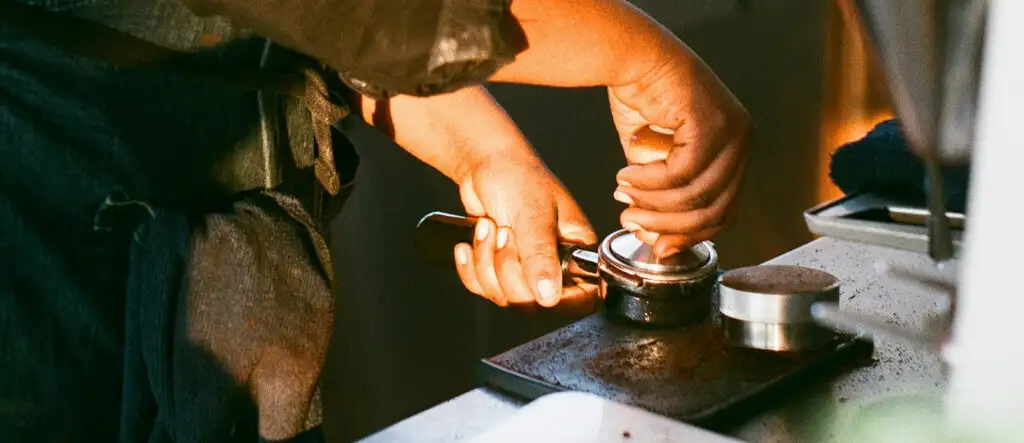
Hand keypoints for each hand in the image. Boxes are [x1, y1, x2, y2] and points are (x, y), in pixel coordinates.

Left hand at [451, 151, 600, 314]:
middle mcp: (554, 265)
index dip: (561, 300)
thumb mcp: (532, 213)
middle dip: (507, 269)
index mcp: (576, 251)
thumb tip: (550, 295)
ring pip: (505, 297)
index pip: (582, 296)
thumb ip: (541, 254)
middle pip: (533, 302)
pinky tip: (468, 244)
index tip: (535, 284)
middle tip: (503, 233)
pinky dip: (469, 268)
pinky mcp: (499, 269)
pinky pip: (482, 288)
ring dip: (485, 264)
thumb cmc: (518, 176)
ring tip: (488, 228)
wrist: (485, 164)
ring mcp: (525, 269)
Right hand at [608, 47, 751, 255]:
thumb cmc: (643, 97)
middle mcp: (742, 141)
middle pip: (715, 209)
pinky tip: (627, 176)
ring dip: (654, 204)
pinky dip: (649, 182)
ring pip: (697, 195)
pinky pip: (681, 173)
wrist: (634, 56)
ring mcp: (732, 131)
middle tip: (632, 221)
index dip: (690, 235)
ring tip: (625, 196)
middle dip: (668, 225)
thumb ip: (660, 197)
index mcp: (735, 150)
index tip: (658, 245)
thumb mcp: (653, 160)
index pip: (725, 211)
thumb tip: (652, 237)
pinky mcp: (712, 123)